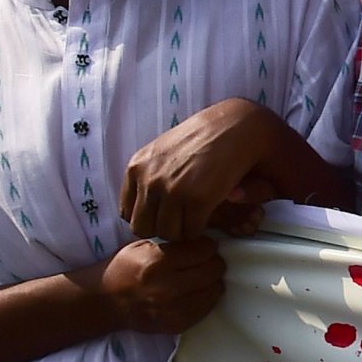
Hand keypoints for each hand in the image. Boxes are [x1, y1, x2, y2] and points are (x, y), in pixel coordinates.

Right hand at [91, 237, 224, 334]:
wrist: (104, 303)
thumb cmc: (124, 270)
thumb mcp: (142, 247)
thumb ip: (173, 245)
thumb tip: (205, 242)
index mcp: (158, 263)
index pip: (203, 250)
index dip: (206, 246)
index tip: (204, 246)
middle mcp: (168, 287)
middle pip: (214, 269)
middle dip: (213, 262)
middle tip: (205, 261)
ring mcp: (174, 309)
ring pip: (215, 289)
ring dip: (212, 281)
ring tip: (200, 277)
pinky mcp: (178, 324)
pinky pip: (208, 307)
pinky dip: (205, 297)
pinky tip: (194, 292)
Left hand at [120, 98, 276, 241]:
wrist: (235, 128)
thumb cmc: (203, 139)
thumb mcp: (162, 152)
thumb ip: (150, 174)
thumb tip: (146, 205)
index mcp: (137, 167)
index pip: (127, 212)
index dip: (148, 218)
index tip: (164, 215)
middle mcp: (149, 179)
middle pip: (143, 228)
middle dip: (162, 229)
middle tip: (181, 222)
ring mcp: (171, 190)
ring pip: (168, 233)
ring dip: (182, 231)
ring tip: (195, 219)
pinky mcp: (197, 199)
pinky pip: (191, 231)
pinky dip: (200, 230)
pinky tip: (208, 216)